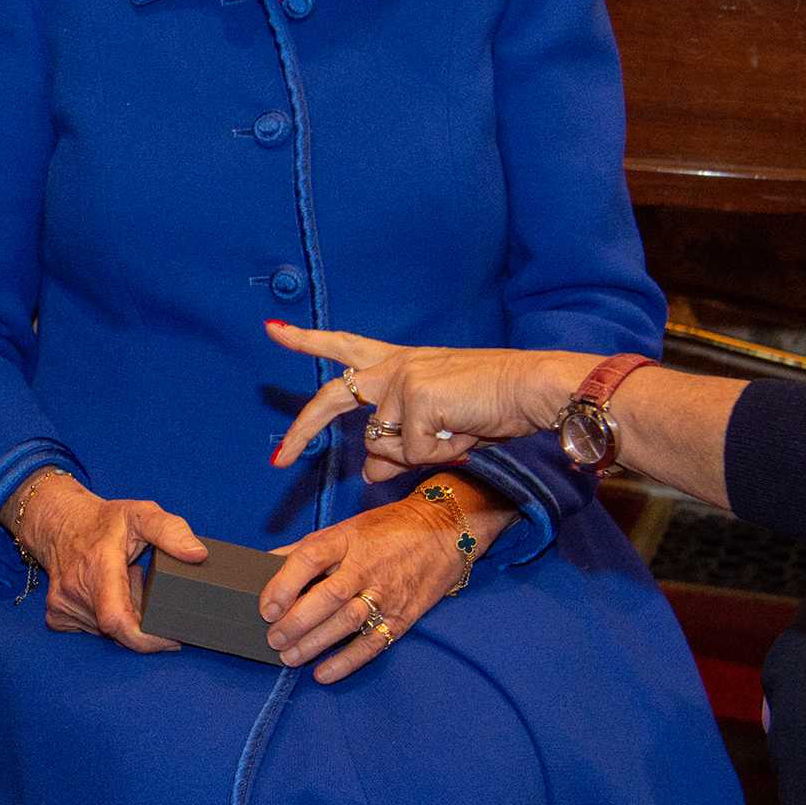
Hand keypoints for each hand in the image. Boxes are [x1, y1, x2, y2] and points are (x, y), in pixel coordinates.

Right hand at [7, 474, 205, 651]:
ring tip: (125, 583)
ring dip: (126, 616)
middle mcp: (76, 589)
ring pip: (108, 632)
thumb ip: (171, 531)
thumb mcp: (141, 513)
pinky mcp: (57, 615)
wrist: (58, 521)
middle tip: (143, 583)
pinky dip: (107, 620)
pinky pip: (92, 631)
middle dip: (142, 617)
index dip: (147, 640)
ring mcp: (64, 604)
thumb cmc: (103, 521)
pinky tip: (108, 595)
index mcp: (98, 565)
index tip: (171, 638)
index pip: (118, 621)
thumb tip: (197, 555)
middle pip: (121, 628)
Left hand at [259, 495, 477, 681]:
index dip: (284, 584)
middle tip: (273, 639)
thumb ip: (307, 548)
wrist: (444, 531)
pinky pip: (374, 642)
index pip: (309, 559)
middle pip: (327, 596)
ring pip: (348, 622)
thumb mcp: (345, 528)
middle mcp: (366, 566)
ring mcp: (386, 593)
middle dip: (296, 621)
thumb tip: (266, 564)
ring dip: (316, 643)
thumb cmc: (386, 530)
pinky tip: (323, 672)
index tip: (266, 607)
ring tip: (289, 657)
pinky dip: (348, 661)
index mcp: (346, 540)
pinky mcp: (403, 616)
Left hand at [266, 320, 587, 475]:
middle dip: (303, 430)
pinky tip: (463, 433)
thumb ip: (396, 448)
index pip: (344, 346)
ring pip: (383, 445)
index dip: (307, 341)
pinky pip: (412, 453)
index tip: (272, 330)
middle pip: (333, 398)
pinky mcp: (415, 399)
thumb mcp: (436, 429)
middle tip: (280, 459)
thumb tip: (365, 474)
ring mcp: (400, 380)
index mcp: (398, 362)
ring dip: (418, 454)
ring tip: (458, 432)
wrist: (533, 389)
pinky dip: (439, 455)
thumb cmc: (491, 405)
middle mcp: (392, 366)